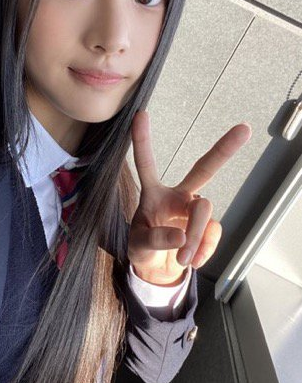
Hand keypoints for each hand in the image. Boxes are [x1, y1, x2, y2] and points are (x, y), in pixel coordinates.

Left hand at [127, 111, 251, 284]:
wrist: (158, 269)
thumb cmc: (143, 248)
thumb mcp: (138, 246)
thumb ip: (155, 240)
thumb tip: (181, 237)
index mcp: (154, 193)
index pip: (147, 164)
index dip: (143, 140)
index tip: (140, 113)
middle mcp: (179, 196)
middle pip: (204, 169)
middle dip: (223, 149)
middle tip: (244, 129)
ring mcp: (196, 210)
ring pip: (203, 212)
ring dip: (194, 237)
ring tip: (182, 258)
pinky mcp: (209, 227)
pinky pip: (212, 235)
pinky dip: (202, 250)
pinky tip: (192, 259)